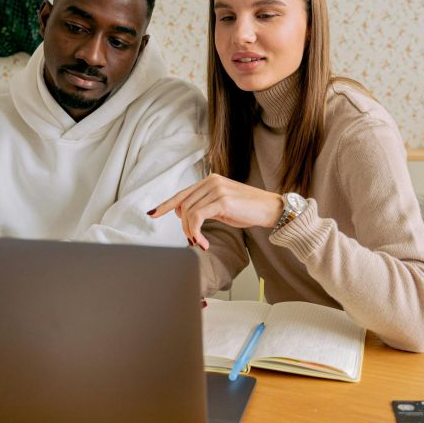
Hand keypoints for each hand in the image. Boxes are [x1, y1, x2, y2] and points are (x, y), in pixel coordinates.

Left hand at [148, 174, 283, 249]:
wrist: (271, 209)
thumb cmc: (248, 209)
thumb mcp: (222, 206)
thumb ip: (204, 206)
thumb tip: (183, 214)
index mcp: (210, 180)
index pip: (182, 194)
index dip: (165, 205)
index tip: (152, 213)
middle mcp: (211, 181)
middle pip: (183, 206)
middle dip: (184, 227)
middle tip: (193, 240)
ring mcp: (216, 189)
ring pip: (188, 213)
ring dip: (190, 232)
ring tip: (200, 242)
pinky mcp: (222, 200)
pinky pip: (197, 218)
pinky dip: (196, 232)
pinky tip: (203, 242)